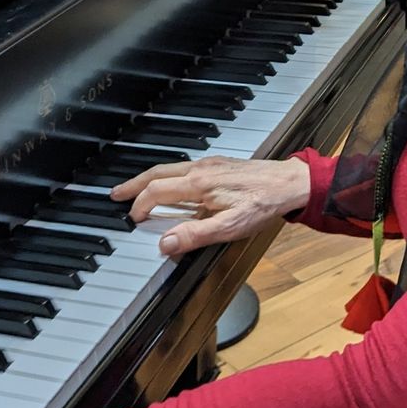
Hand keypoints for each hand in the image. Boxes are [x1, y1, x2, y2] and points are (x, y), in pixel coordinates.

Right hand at [112, 155, 310, 256]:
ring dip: (149, 178)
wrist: (290, 183)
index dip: (141, 206)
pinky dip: (167, 175)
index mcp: (198, 184)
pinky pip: (183, 167)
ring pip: (170, 167)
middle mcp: (200, 169)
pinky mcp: (219, 164)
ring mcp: (209, 164)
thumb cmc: (264, 204)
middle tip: (116, 194)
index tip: (133, 219)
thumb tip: (164, 243)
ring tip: (137, 188)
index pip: (157, 192)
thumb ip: (195, 235)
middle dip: (134, 184)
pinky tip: (171, 184)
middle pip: (157, 173)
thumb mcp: (230, 227)